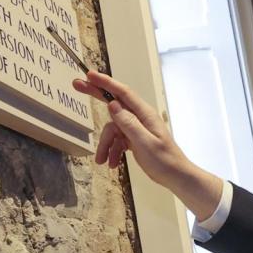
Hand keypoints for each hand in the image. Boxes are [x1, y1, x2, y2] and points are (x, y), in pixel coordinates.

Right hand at [73, 71, 223, 217]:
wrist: (176, 177)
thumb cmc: (164, 160)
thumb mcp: (145, 143)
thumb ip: (129, 124)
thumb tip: (112, 104)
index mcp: (144, 114)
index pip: (122, 93)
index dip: (105, 82)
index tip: (89, 75)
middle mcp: (140, 118)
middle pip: (114, 103)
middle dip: (96, 95)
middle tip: (77, 85)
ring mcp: (136, 128)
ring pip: (113, 130)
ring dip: (105, 145)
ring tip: (101, 161)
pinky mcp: (134, 139)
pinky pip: (117, 141)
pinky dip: (113, 151)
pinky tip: (113, 164)